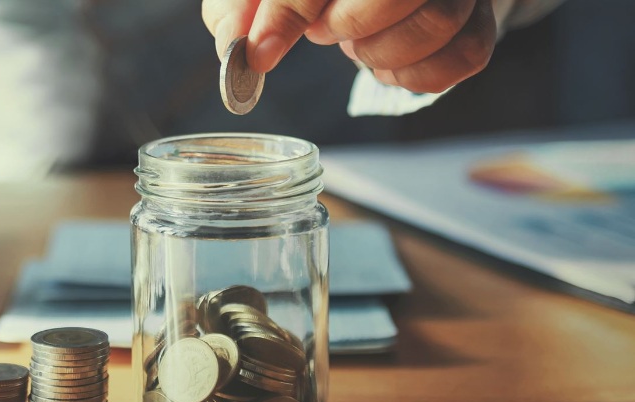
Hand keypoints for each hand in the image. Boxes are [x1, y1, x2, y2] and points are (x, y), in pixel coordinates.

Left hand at [202, 0, 498, 92]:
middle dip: (347, 25)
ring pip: (438, 22)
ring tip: (354, 43)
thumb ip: (239, 7)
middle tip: (322, 32)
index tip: (261, 53)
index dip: (290, 10)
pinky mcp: (481, 15)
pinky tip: (386, 62)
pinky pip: (466, 55)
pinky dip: (414, 74)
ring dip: (379, 51)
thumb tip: (244, 48)